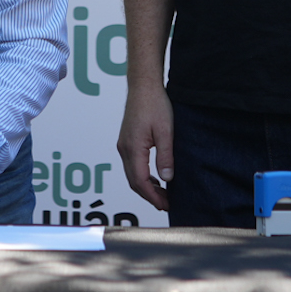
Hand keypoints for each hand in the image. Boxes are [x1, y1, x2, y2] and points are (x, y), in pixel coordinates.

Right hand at [116, 81, 173, 211]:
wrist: (143, 86)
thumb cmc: (155, 104)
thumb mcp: (166, 131)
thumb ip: (165, 156)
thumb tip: (166, 179)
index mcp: (133, 148)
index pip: (140, 181)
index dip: (153, 197)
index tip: (166, 205)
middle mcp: (124, 149)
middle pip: (133, 181)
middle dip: (149, 196)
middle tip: (166, 204)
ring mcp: (124, 145)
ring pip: (132, 174)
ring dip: (146, 187)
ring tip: (163, 194)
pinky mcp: (127, 141)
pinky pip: (132, 165)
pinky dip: (143, 176)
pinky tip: (154, 178)